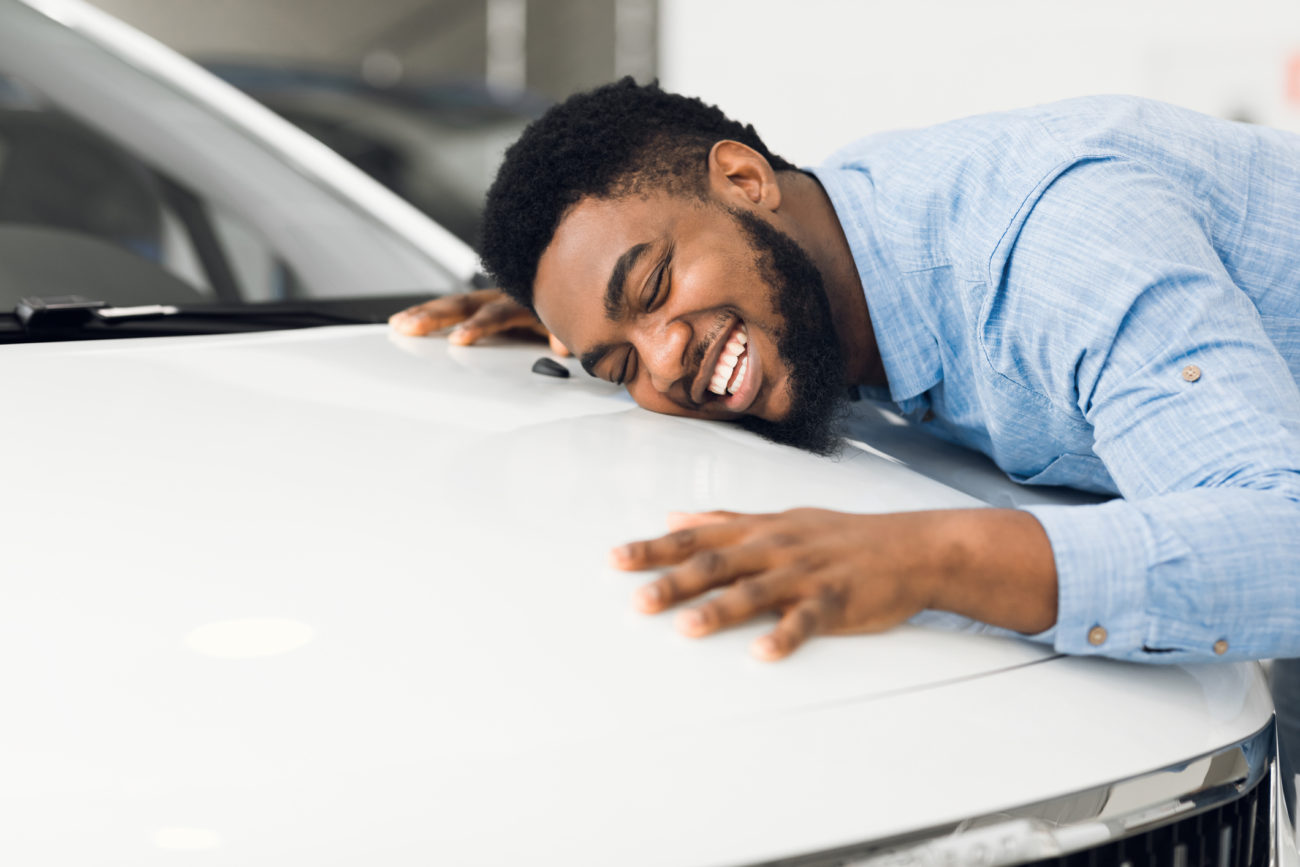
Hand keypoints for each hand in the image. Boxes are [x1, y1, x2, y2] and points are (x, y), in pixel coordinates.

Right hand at [388, 288, 569, 355]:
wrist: (574, 284)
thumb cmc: (569, 309)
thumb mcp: (571, 325)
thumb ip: (566, 334)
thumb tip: (562, 346)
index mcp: (526, 301)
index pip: (497, 313)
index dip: (477, 325)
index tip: (457, 340)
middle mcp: (504, 296)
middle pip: (465, 303)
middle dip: (436, 316)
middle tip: (409, 328)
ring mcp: (492, 299)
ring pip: (455, 303)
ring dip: (426, 312)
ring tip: (399, 324)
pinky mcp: (485, 304)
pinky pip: (456, 306)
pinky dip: (432, 311)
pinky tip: (409, 319)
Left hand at [610, 508, 941, 661]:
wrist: (911, 547)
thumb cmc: (839, 535)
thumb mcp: (779, 518)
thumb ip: (724, 521)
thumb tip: (674, 515)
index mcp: (758, 531)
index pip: (695, 538)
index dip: (655, 548)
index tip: (616, 559)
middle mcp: (775, 549)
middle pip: (716, 565)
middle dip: (674, 582)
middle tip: (638, 600)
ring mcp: (805, 575)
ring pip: (756, 591)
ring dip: (720, 610)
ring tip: (687, 627)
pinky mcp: (835, 600)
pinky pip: (807, 620)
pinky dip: (785, 635)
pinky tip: (763, 652)